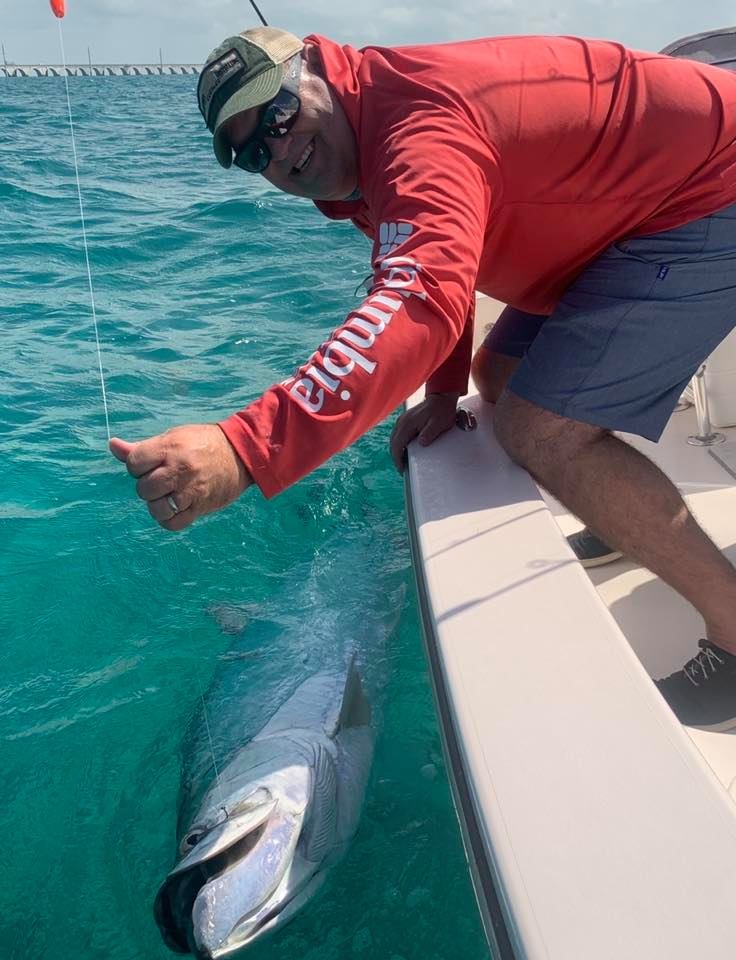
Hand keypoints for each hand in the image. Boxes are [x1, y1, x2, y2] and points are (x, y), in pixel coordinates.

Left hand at [109, 424, 252, 530]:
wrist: (241, 454)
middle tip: (162, 480)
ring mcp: (190, 490)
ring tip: (167, 495)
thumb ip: (142, 447)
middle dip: (148, 486)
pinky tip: (173, 509)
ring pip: (156, 508)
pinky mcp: (200, 506)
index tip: (150, 464)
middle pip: (143, 488)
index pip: (134, 464)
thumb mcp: (173, 437)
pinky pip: (173, 523)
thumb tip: (112, 445)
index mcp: (170, 448)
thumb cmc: (202, 443)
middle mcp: (179, 469)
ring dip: (157, 504)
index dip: (137, 466)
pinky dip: (168, 519)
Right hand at [389, 392, 460, 472]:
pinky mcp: (405, 420)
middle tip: (402, 469)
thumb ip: (429, 433)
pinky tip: (405, 449)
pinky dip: (399, 444)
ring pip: (394, 439)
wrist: (441, 398)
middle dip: (396, 457)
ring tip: (403, 461)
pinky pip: (398, 435)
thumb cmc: (441, 411)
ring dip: (397, 450)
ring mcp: (402, 420)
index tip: (401, 469)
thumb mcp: (438, 423)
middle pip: (393, 443)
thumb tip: (421, 443)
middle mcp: (401, 422)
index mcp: (408, 424)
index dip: (397, 459)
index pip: (397, 445)